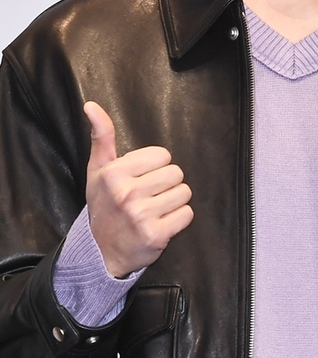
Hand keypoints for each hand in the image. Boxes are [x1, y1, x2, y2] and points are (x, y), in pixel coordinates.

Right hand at [84, 101, 193, 277]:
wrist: (100, 252)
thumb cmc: (104, 204)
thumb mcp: (98, 169)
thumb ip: (101, 136)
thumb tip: (91, 105)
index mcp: (114, 173)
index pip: (163, 155)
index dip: (155, 166)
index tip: (141, 178)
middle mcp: (127, 194)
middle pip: (176, 173)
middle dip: (166, 183)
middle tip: (149, 195)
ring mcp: (142, 216)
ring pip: (184, 193)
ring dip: (174, 201)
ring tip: (155, 209)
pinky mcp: (156, 236)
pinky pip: (187, 214)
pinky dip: (179, 219)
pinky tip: (161, 222)